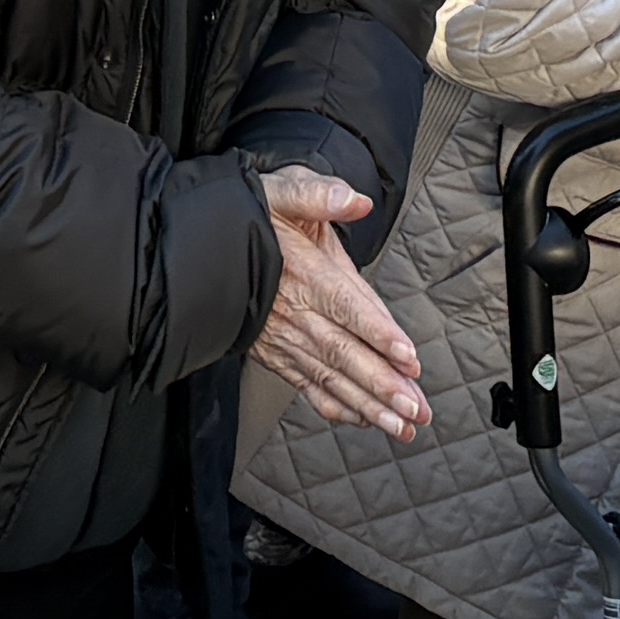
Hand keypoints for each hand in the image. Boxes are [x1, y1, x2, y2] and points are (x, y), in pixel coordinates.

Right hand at [254, 166, 427, 437]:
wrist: (204, 248)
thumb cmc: (253, 217)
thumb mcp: (284, 192)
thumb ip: (319, 195)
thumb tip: (356, 200)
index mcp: (304, 272)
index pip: (346, 306)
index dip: (378, 332)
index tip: (409, 356)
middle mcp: (295, 312)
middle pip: (343, 352)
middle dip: (382, 384)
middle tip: (416, 408)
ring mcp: (285, 338)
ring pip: (330, 377)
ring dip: (369, 405)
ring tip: (403, 426)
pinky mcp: (278, 355)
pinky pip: (308, 387)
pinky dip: (336, 407)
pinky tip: (364, 419)